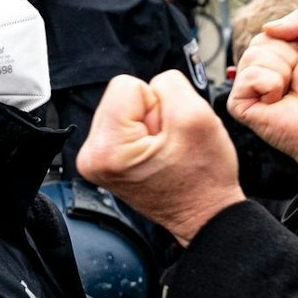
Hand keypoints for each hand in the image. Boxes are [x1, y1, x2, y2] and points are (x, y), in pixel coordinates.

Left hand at [77, 71, 243, 244]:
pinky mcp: (106, 160)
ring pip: (126, 109)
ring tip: (166, 151)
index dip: (158, 103)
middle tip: (169, 144)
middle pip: (123, 96)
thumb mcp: (197, 116)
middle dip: (153, 114)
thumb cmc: (204, 178)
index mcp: (107, 148)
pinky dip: (146, 134)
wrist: (205, 213)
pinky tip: (158, 155)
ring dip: (152, 125)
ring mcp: (97, 160)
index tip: (169, 133)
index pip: (127, 85)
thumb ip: (170, 83)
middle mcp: (92, 156)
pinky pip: (126, 124)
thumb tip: (154, 84)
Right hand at [228, 8, 297, 185]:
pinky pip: (248, 77)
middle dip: (286, 58)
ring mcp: (247, 88)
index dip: (291, 44)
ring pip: (253, 57)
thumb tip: (267, 26)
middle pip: (259, 42)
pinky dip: (270, 84)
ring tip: (288, 91)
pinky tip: (277, 101)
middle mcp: (258, 71)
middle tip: (297, 80)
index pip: (268, 33)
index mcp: (274, 57)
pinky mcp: (239, 104)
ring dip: (280, 73)